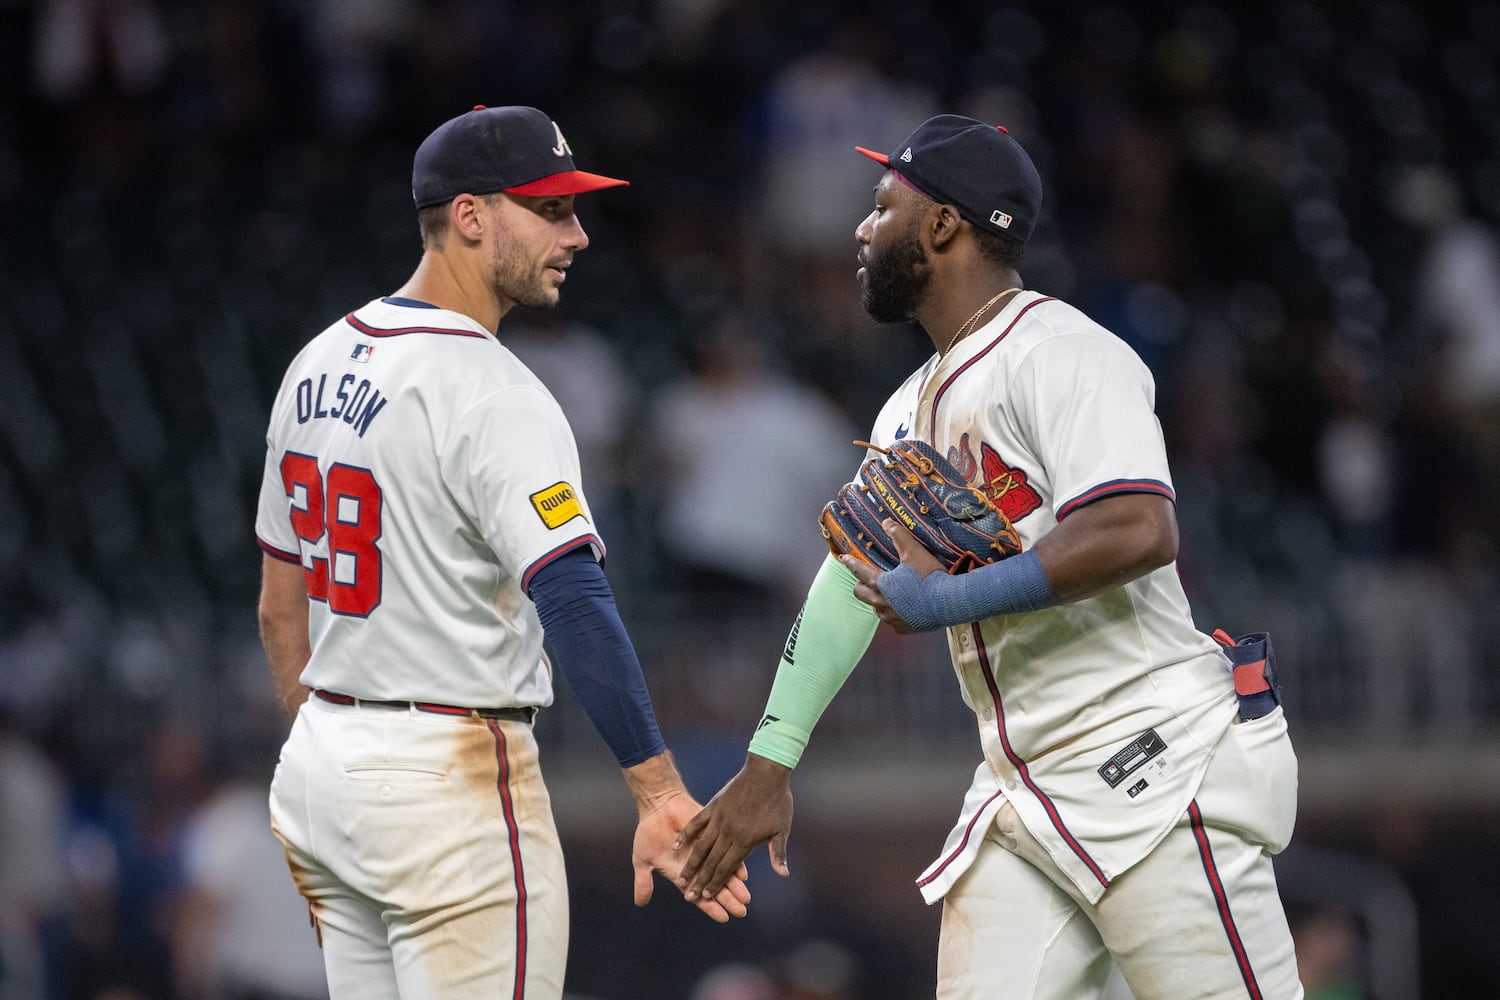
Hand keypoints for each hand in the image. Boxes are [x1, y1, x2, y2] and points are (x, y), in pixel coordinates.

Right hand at [632, 790, 751, 922]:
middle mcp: (699, 864)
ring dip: (734, 884)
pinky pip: (725, 849)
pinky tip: (743, 873)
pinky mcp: (712, 833)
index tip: (724, 918)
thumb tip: (640, 903)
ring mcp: (707, 849)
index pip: (699, 894)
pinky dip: (733, 860)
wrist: (658, 804)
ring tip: (745, 898)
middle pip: (716, 885)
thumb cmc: (649, 831)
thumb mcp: (643, 858)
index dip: (711, 907)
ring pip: (723, 870)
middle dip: (729, 899)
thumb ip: (643, 881)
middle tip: (742, 911)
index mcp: (684, 873)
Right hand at [674, 754, 793, 902]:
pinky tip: (676, 846)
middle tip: (689, 897)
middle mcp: (729, 833)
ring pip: (701, 846)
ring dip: (691, 864)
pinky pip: (696, 823)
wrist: (766, 772)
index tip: (705, 898)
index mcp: (745, 841)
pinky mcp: (713, 806)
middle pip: (711, 862)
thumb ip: (778, 854)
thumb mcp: (782, 829)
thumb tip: (784, 875)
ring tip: (681, 878)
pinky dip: (685, 835)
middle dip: (700, 881)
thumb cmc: (778, 801)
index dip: (715, 884)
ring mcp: (719, 819)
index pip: (727, 868)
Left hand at [840, 518, 942, 633]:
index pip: (859, 571)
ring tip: (891, 592)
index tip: (844, 559)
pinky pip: (891, 620)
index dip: (851, 563)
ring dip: (879, 599)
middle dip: (861, 584)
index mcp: (879, 584)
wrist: (949, 602)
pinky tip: (905, 606)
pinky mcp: (902, 628)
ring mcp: (890, 618)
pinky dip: (894, 612)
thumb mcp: (914, 551)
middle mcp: (880, 603)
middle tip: (868, 577)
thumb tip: (886, 522)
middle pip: (860, 593)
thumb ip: (899, 535)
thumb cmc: (930, 577)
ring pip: (875, 607)